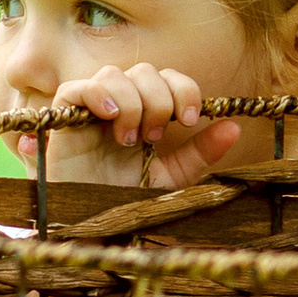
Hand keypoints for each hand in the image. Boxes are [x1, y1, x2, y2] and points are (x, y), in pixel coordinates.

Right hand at [16, 64, 242, 192]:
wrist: (90, 225)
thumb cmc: (126, 199)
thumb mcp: (171, 177)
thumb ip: (200, 152)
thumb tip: (234, 126)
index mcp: (146, 112)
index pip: (169, 78)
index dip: (183, 89)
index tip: (188, 119)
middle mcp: (120, 103)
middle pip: (145, 72)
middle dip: (158, 100)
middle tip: (154, 136)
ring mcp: (90, 108)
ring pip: (114, 75)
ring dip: (131, 103)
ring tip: (129, 139)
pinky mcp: (63, 117)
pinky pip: (78, 88)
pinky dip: (97, 95)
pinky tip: (110, 117)